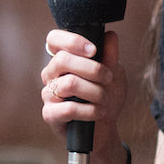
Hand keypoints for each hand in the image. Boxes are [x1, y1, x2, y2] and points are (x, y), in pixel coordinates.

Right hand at [41, 27, 127, 151]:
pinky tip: (99, 112)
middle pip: (63, 60)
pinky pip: (68, 108)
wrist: (105, 128)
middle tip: (108, 78)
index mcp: (63, 60)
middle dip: (92, 69)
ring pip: (68, 84)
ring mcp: (48, 94)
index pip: (54, 39)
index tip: (93, 50)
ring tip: (105, 99)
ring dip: (95, 92)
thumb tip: (110, 35)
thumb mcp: (114, 74)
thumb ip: (110, 56)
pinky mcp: (50, 114)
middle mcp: (51, 75)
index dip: (71, 40)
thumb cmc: (105, 98)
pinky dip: (90, 111)